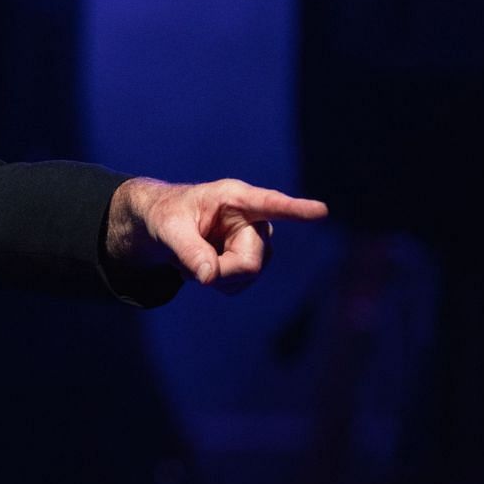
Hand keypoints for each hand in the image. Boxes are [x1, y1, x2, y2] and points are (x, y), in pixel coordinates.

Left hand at [106, 177, 327, 294]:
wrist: (163, 226)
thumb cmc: (166, 216)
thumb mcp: (168, 230)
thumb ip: (188, 251)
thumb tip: (210, 278)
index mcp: (235, 198)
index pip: (270, 204)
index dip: (296, 210)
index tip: (320, 211)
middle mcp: (254, 218)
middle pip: (250, 262)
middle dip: (220, 272)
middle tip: (188, 269)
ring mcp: (257, 241)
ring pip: (247, 276)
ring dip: (215, 277)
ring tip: (193, 260)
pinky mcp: (253, 259)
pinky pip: (240, 285)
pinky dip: (216, 283)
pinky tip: (203, 266)